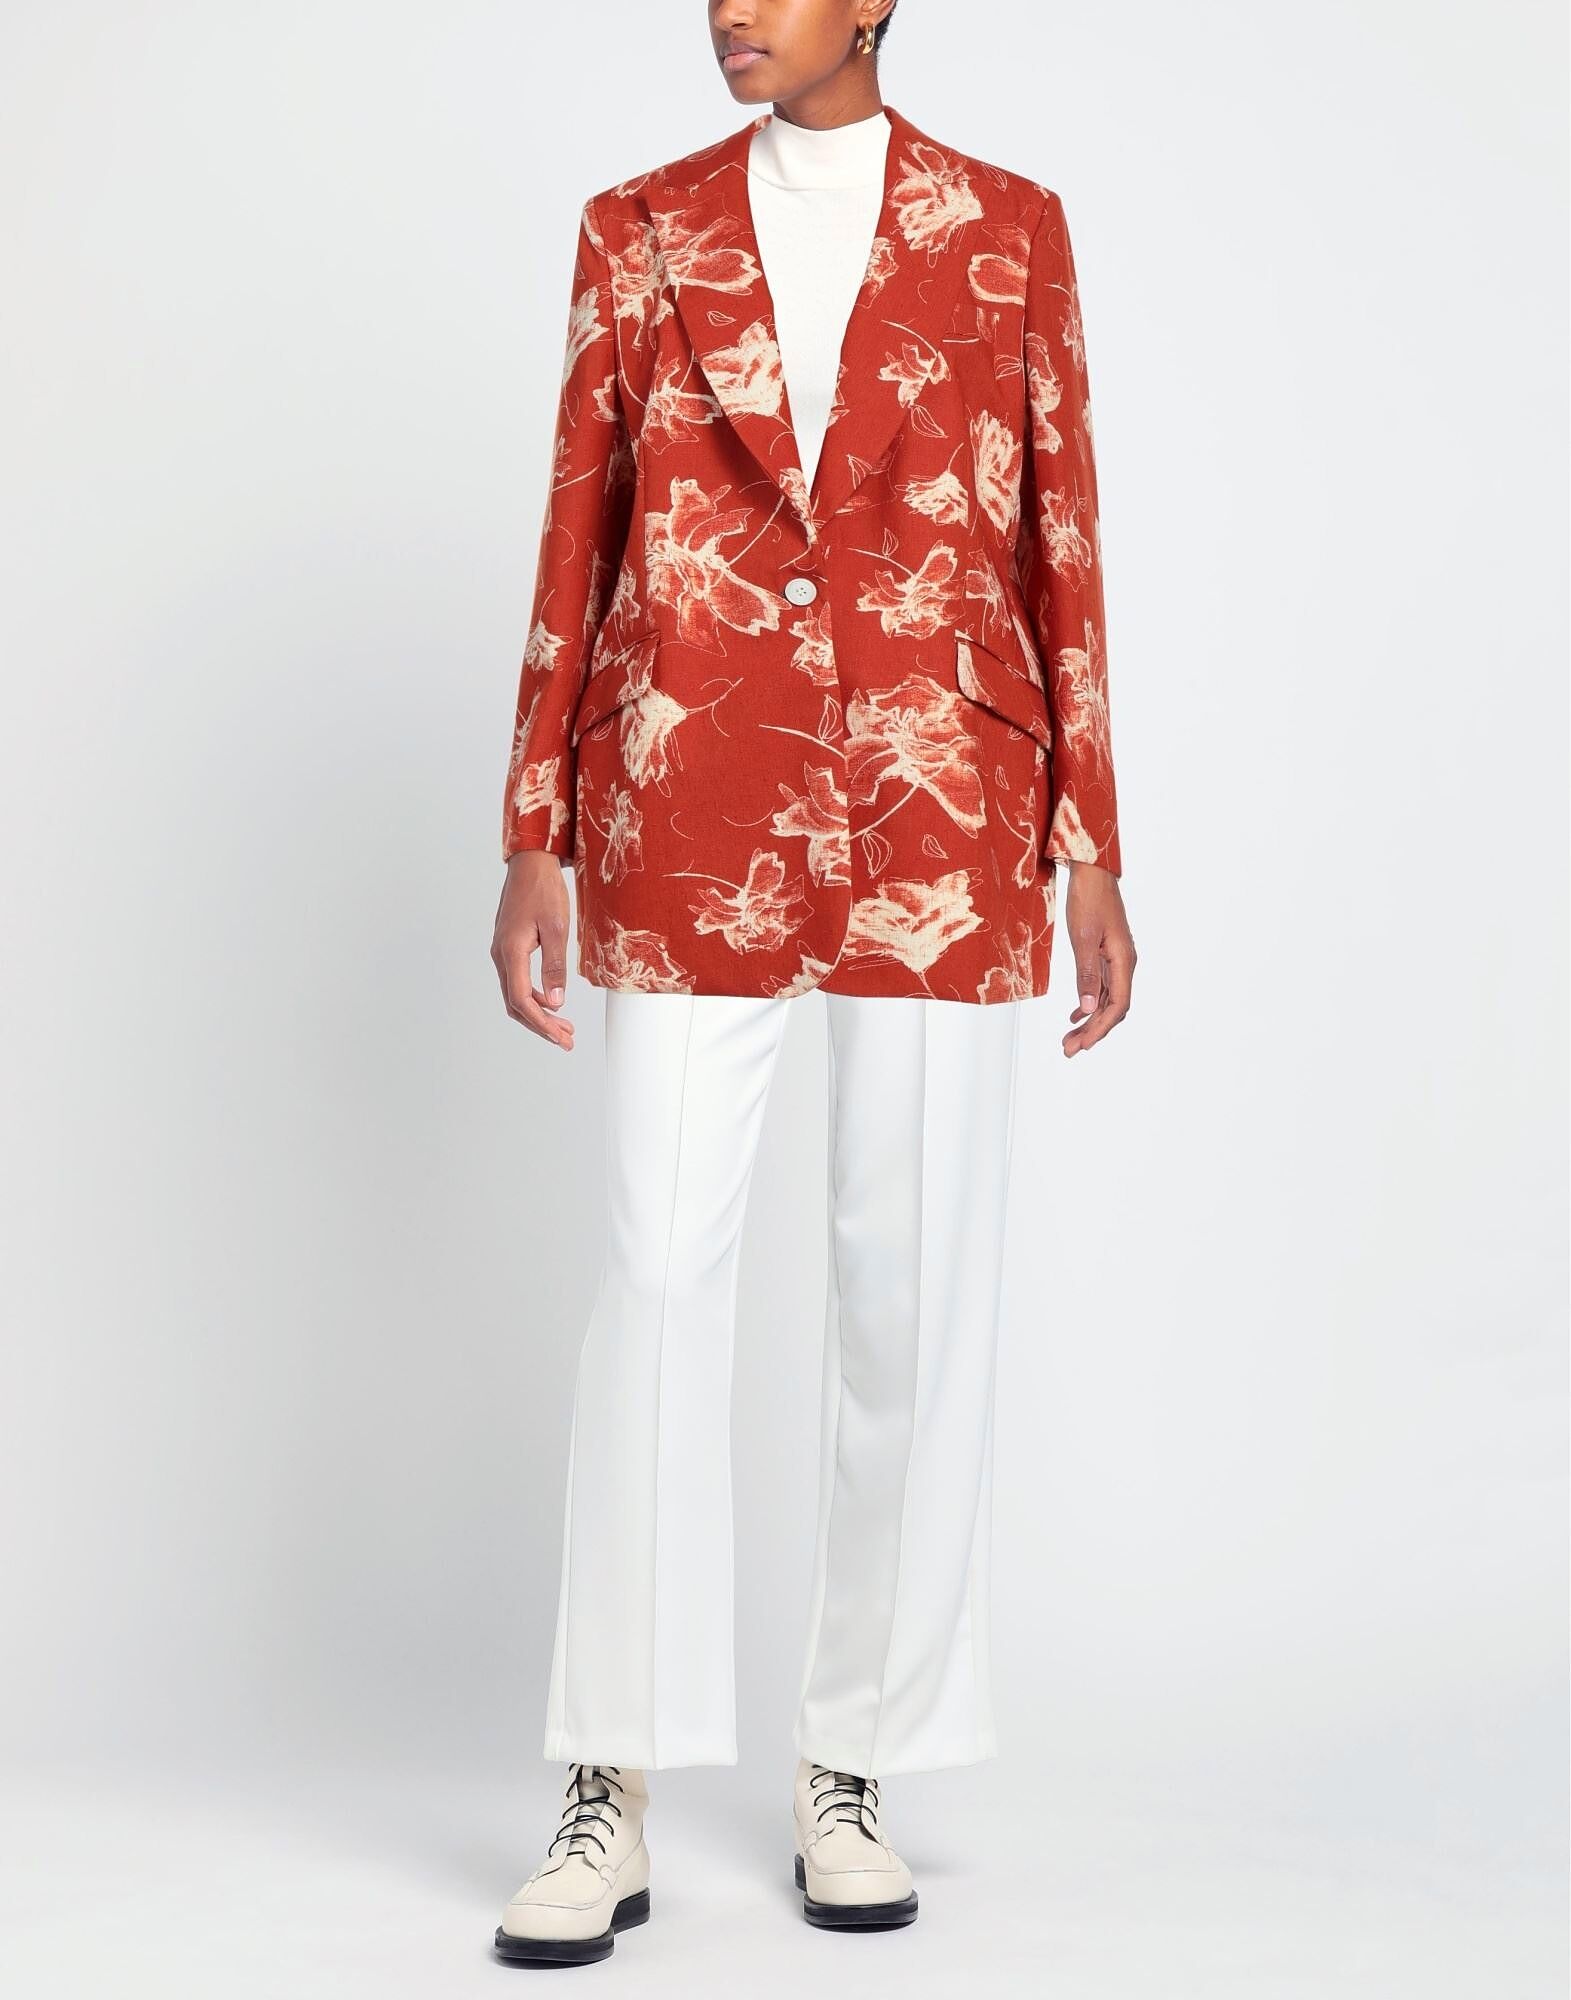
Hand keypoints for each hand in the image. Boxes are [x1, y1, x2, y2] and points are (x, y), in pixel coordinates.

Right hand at [491, 851, 574, 1049]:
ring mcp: (502, 952)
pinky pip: (517, 981)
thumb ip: (554, 966)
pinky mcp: (508, 947)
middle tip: (566, 1040)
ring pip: (515, 994)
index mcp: (511, 952)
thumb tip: (556, 1002)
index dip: (541, 1023)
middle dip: (541, 1025)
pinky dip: (533, 997)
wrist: (530, 864)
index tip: (561, 1037)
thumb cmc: (544, 890)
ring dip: (538, 1013)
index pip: (521, 1000)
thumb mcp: (557, 928)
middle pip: (515, 1004)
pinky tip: (552, 1000)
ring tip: (563, 1026)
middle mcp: (501, 955)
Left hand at [1062, 862, 1135, 1057]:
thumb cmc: (1088, 900)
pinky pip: (1101, 987)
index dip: (1100, 1028)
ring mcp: (1116, 959)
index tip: (1081, 1045)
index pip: (1117, 1006)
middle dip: (1092, 1031)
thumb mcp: (1083, 939)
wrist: (1091, 873)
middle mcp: (1124, 963)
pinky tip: (1076, 1015)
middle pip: (1113, 1008)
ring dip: (1089, 1021)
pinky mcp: (1106, 954)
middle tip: (1068, 1050)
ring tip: (1068, 1039)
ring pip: (1106, 1000)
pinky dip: (1089, 1003)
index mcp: (1123, 961)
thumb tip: (1088, 1009)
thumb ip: (1086, 975)